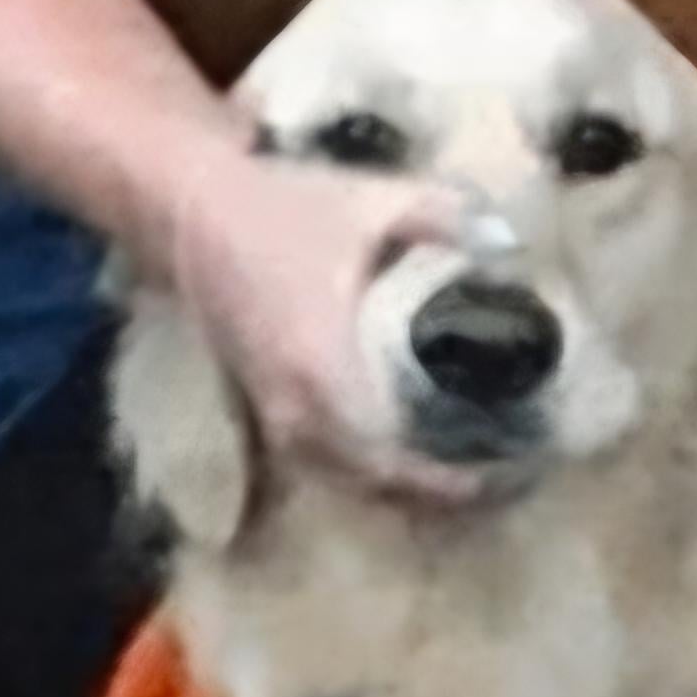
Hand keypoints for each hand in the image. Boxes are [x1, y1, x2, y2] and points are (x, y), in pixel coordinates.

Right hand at [158, 149, 477, 504]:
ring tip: (458, 482)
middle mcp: (293, 403)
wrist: (187, 210)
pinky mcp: (260, 402)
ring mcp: (271, 408)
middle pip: (369, 481)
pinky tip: (401, 460)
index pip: (385, 455)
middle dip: (430, 495)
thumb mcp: (372, 201)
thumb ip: (447, 218)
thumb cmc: (280, 206)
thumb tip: (509, 245)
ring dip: (395, 489)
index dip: (439, 481)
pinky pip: (317, 460)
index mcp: (322, 364)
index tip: (495, 477)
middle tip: (494, 484)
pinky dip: (361, 470)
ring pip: (339, 477)